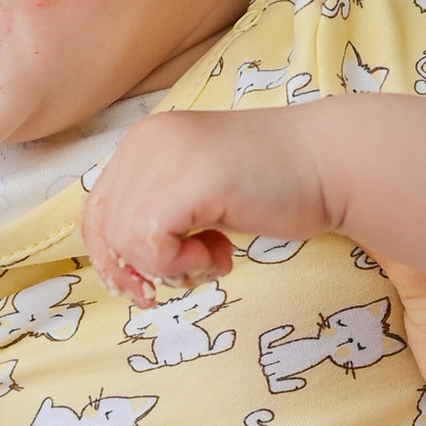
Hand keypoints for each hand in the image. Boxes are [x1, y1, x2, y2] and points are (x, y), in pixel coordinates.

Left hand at [79, 108, 333, 303]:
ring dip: (170, 267)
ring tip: (214, 257)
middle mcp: (145, 141)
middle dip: (141, 269)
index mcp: (144, 141)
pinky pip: (151, 244)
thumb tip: (121, 270)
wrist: (328, 163)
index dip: (114, 258)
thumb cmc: (273, 185)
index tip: (146, 285)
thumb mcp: (197, 193)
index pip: (96, 211)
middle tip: (189, 276)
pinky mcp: (187, 180)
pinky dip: (182, 264)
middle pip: (105, 230)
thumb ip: (158, 213)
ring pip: (126, 241)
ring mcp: (164, 156)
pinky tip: (221, 251)